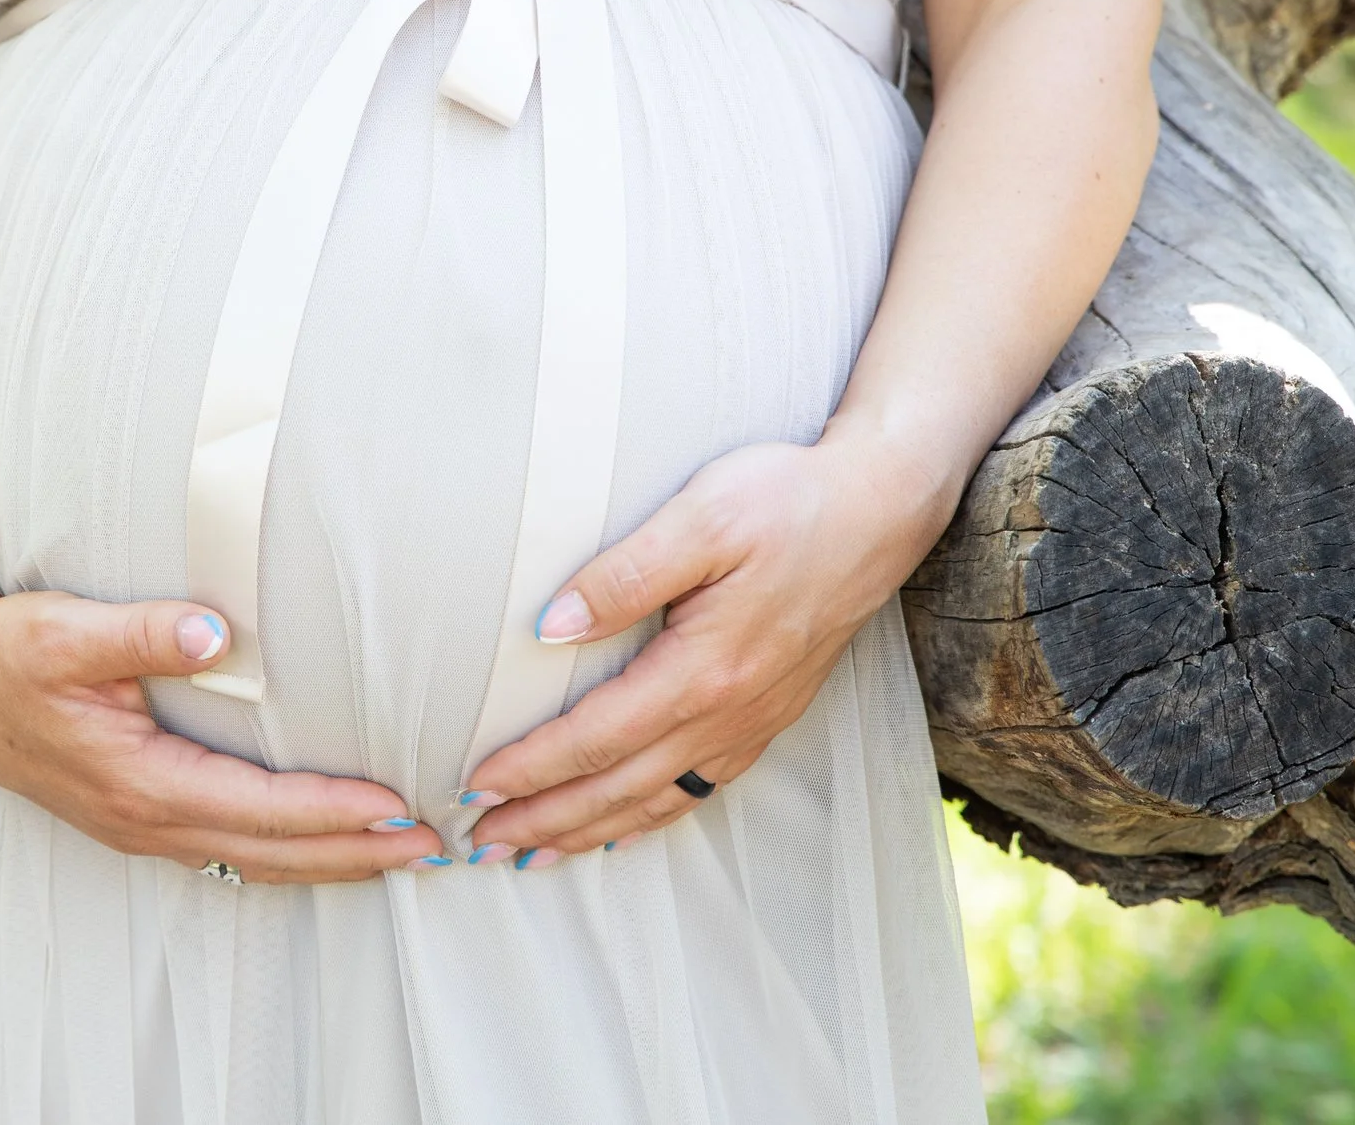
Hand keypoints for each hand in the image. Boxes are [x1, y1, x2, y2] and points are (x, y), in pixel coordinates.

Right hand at [0, 587, 444, 882]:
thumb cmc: (6, 652)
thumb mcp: (62, 631)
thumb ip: (139, 630)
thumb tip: (212, 628)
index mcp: (142, 781)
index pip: (262, 808)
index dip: (336, 811)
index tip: (401, 805)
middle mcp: (148, 819)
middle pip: (273, 852)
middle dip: (357, 854)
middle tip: (435, 847)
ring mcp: (142, 826)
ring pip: (256, 860)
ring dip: (331, 861)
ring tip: (402, 854)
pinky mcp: (139, 816)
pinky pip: (232, 849)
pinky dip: (289, 851)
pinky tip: (324, 843)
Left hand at [465, 432, 953, 858]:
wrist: (879, 506)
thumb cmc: (787, 500)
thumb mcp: (700, 517)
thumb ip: (622, 576)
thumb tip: (549, 628)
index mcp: (705, 669)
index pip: (597, 736)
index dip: (532, 767)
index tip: (475, 786)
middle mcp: (730, 712)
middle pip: (620, 787)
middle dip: (546, 820)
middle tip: (482, 845)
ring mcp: (754, 720)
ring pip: (660, 799)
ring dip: (591, 831)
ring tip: (534, 855)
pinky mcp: (770, 714)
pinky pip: (701, 788)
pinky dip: (652, 817)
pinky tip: (623, 826)